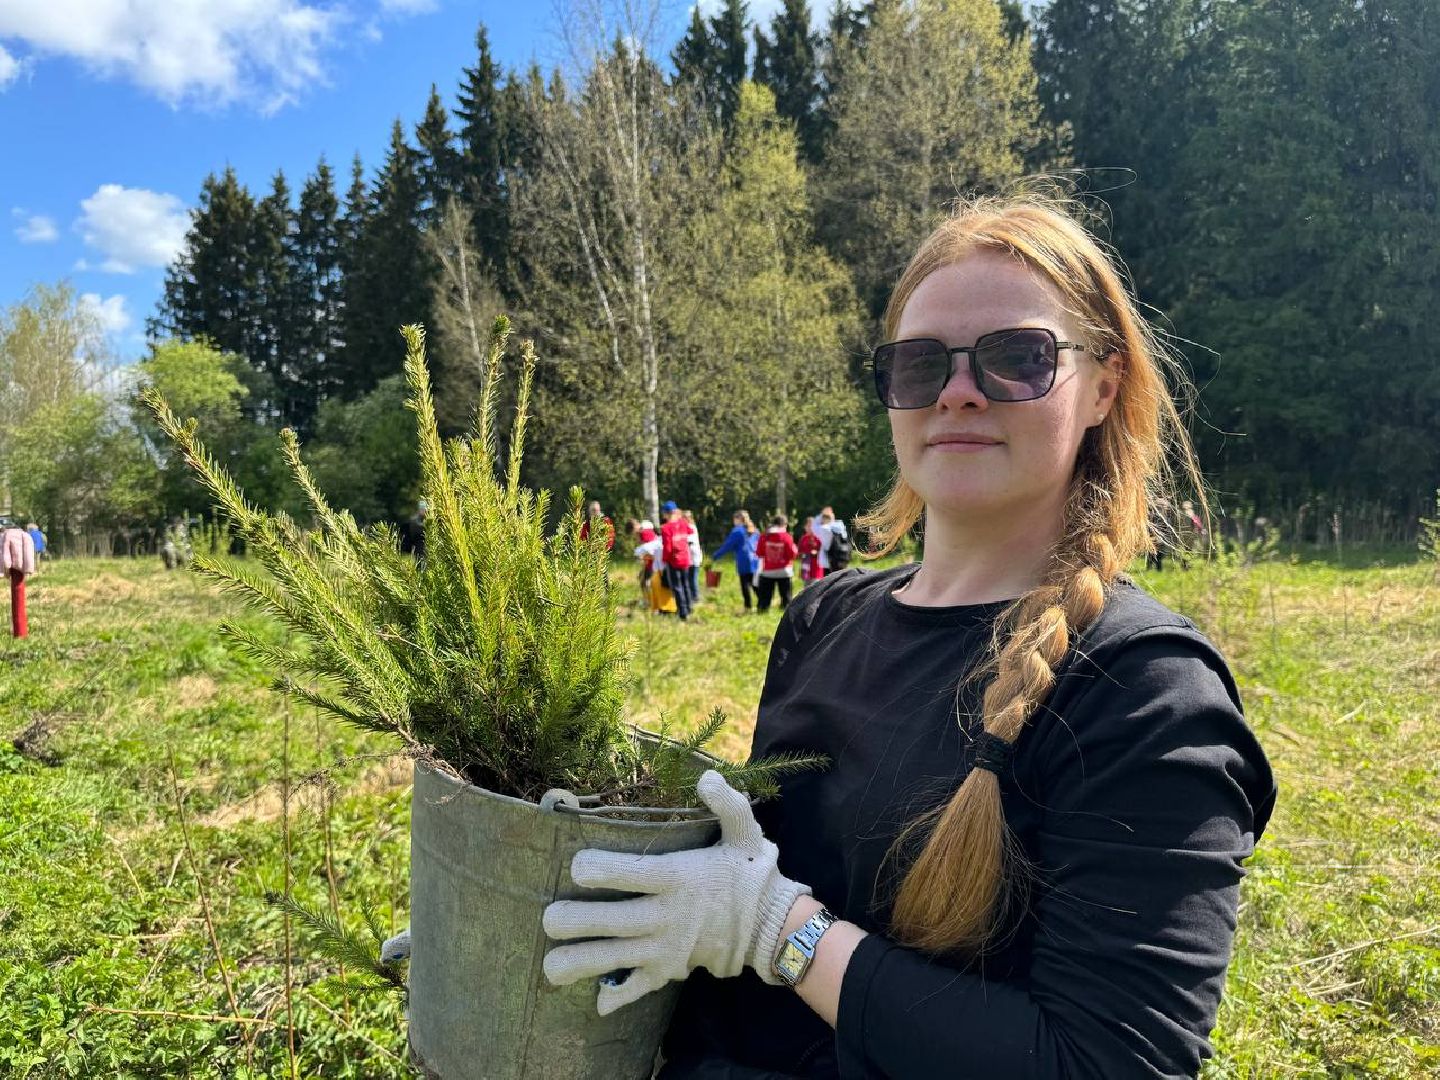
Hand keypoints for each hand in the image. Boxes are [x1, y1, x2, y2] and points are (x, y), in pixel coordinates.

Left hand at [541, 769, 810, 1014]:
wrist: (774, 928)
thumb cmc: (750, 874)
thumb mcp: (746, 832)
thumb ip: (727, 803)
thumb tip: (706, 777)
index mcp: (677, 877)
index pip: (629, 874)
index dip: (598, 869)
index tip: (576, 866)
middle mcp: (665, 916)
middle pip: (610, 921)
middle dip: (573, 922)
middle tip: (548, 918)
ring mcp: (664, 948)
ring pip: (613, 959)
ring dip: (579, 963)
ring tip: (549, 965)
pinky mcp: (668, 971)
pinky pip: (637, 989)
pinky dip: (615, 997)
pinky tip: (594, 1000)